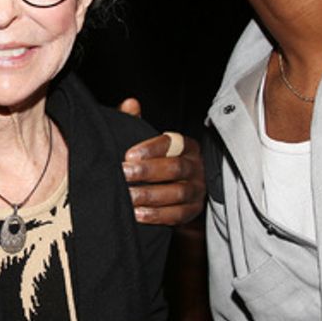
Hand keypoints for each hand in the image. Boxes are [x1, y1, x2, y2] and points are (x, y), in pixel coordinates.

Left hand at [118, 99, 204, 225]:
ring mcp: (197, 189)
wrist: (167, 187)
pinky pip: (178, 214)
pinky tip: (138, 214)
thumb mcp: (143, 139)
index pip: (172, 143)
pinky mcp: (193, 210)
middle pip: (176, 168)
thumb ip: (135, 122)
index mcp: (185, 145)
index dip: (150, 149)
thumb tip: (130, 104)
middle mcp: (196, 166)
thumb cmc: (152, 159)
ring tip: (128, 196)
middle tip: (124, 174)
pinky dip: (158, 216)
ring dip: (150, 196)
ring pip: (177, 193)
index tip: (128, 154)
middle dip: (148, 172)